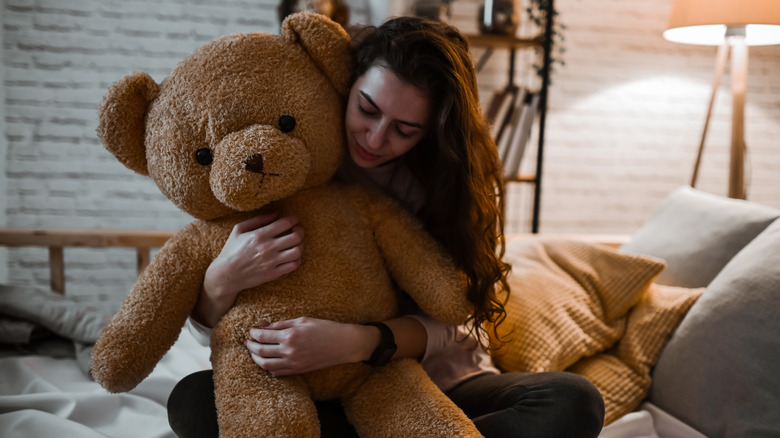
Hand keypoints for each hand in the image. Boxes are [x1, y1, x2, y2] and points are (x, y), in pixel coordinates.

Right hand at [205, 212, 303, 294]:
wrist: (226, 275)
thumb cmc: (231, 250)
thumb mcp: (239, 229)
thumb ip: (258, 219)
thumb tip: (277, 213)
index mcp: (259, 235)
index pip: (285, 223)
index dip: (293, 219)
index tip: (293, 220)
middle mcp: (267, 248)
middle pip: (295, 237)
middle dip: (300, 231)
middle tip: (298, 230)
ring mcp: (271, 262)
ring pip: (297, 251)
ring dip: (300, 245)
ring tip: (297, 244)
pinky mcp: (273, 274)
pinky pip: (293, 265)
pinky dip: (297, 259)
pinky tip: (292, 256)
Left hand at [244, 317, 378, 375]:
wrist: (343, 344)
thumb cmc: (325, 328)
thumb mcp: (302, 320)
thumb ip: (282, 324)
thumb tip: (263, 325)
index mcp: (290, 335)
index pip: (263, 336)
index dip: (254, 333)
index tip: (251, 331)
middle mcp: (289, 351)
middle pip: (261, 352)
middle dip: (251, 346)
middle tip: (247, 342)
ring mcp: (293, 363)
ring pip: (266, 365)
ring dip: (256, 359)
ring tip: (253, 353)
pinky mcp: (298, 371)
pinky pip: (278, 373)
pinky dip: (269, 368)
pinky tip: (267, 362)